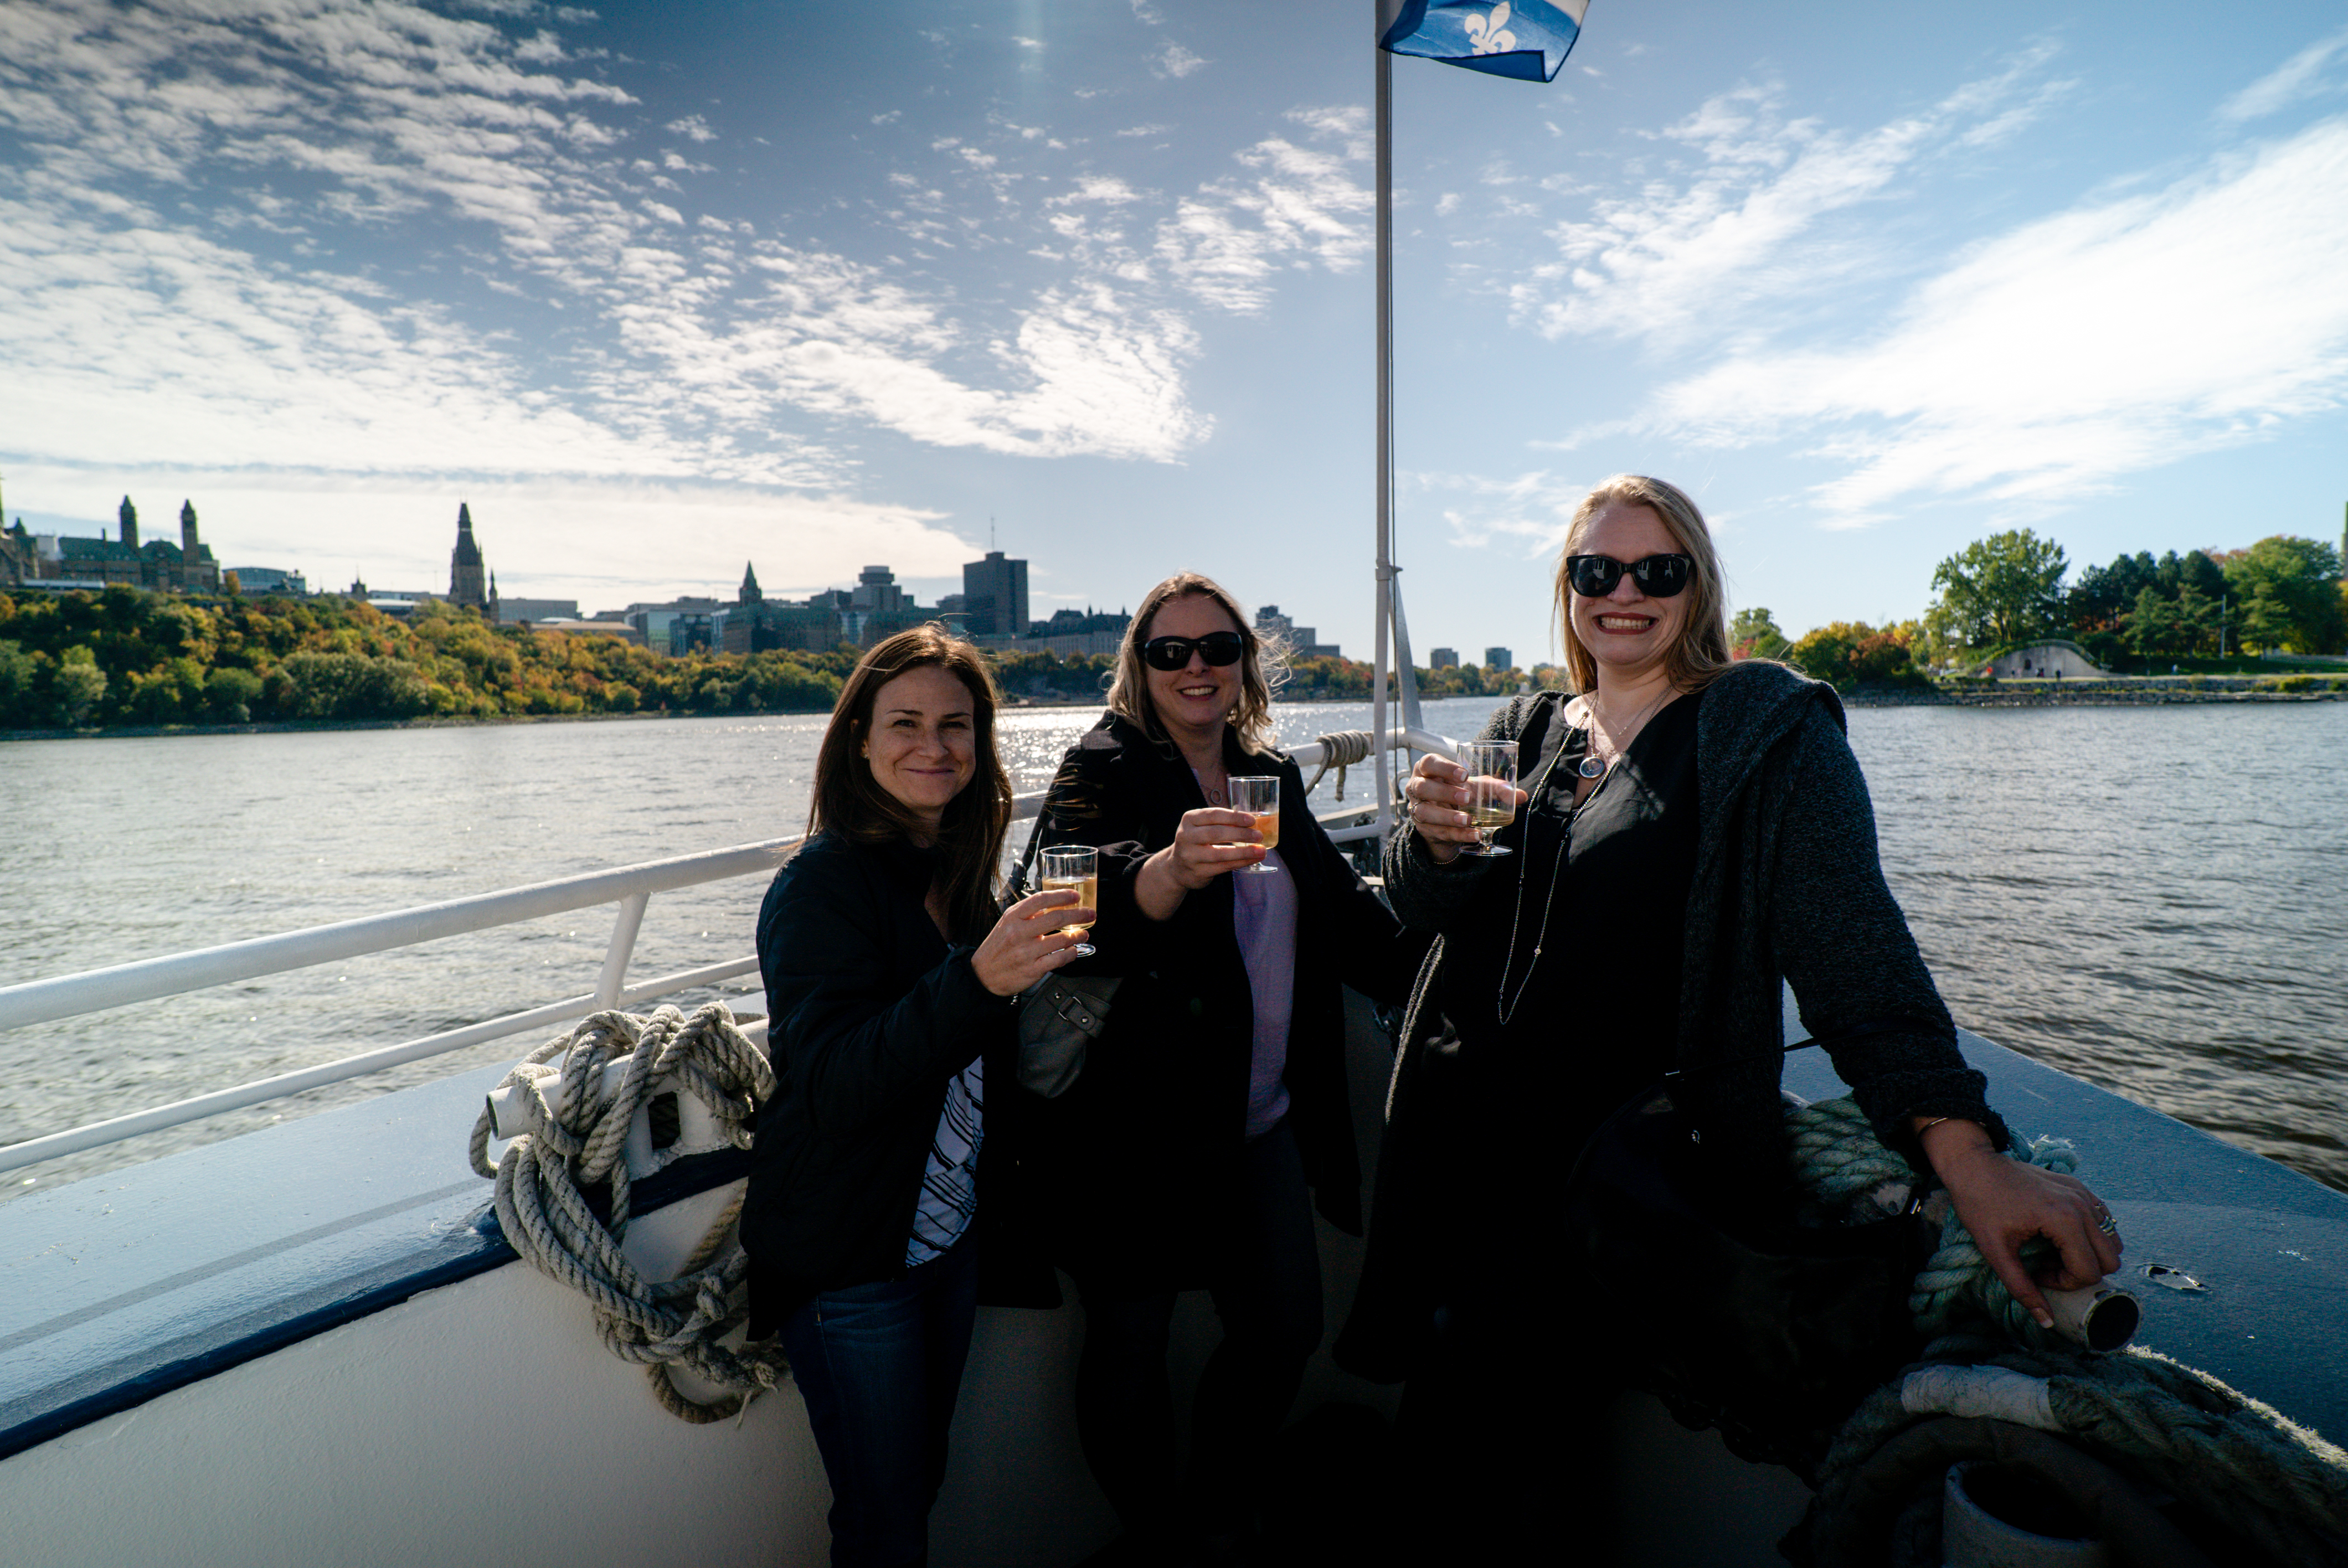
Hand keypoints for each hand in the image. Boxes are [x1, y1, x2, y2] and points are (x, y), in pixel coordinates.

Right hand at [970, 888, 1087, 996]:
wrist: (984, 974)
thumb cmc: (998, 947)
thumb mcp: (1007, 923)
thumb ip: (1028, 914)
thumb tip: (1053, 905)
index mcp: (1013, 917)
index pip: (1041, 900)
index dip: (1061, 896)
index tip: (1075, 896)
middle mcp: (1020, 933)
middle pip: (1056, 918)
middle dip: (1078, 914)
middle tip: (1089, 913)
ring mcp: (1027, 952)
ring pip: (1061, 939)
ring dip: (1078, 935)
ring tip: (1084, 933)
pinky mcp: (1033, 969)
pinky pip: (1059, 958)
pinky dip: (1071, 953)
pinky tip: (1074, 950)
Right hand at [1152, 807, 1265, 890]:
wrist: (1177, 868)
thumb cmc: (1197, 842)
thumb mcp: (1202, 827)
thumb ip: (1221, 823)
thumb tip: (1252, 822)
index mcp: (1189, 820)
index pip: (1213, 815)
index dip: (1233, 817)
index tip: (1251, 819)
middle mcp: (1186, 836)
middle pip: (1216, 833)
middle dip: (1240, 834)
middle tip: (1259, 835)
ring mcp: (1190, 856)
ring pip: (1220, 853)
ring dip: (1243, 852)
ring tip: (1261, 850)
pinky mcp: (1197, 872)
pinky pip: (1223, 867)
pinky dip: (1240, 863)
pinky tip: (1252, 859)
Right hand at [1405, 753, 1527, 865]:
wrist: (1447, 817)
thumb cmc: (1460, 792)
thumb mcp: (1476, 787)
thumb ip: (1496, 788)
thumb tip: (1521, 796)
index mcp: (1428, 770)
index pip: (1429, 763)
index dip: (1443, 767)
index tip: (1464, 774)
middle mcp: (1417, 788)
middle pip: (1422, 787)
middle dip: (1443, 792)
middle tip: (1466, 797)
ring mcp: (1417, 809)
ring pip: (1424, 812)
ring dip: (1446, 816)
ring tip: (1467, 819)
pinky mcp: (1424, 829)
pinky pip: (1438, 831)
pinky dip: (1456, 834)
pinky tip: (1473, 834)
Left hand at [1923, 1120, 2122, 1328]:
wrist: (1973, 1164)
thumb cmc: (1979, 1204)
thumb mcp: (1995, 1250)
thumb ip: (2022, 1288)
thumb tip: (2045, 1322)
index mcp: (2064, 1219)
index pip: (2089, 1271)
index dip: (2065, 1283)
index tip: (2038, 1273)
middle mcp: (2082, 1205)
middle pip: (2109, 1260)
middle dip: (2081, 1272)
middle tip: (2047, 1265)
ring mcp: (2084, 1194)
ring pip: (2111, 1242)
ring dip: (2087, 1255)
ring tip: (2052, 1250)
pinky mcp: (2080, 1188)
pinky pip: (2103, 1222)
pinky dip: (2089, 1237)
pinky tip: (2058, 1235)